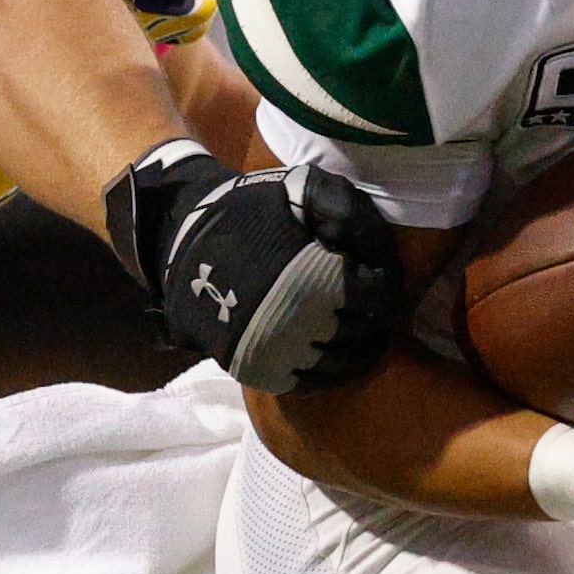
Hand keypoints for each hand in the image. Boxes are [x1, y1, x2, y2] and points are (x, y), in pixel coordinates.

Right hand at [144, 161, 402, 392]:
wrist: (186, 240)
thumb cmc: (251, 210)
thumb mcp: (305, 189)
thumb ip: (352, 214)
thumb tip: (385, 254)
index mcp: (322, 281)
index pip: (381, 297)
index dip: (386, 286)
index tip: (381, 279)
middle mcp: (305, 325)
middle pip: (363, 333)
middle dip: (372, 319)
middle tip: (371, 310)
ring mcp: (280, 353)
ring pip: (340, 366)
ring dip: (356, 352)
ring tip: (357, 335)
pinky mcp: (259, 370)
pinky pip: (307, 384)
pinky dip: (326, 374)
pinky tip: (329, 355)